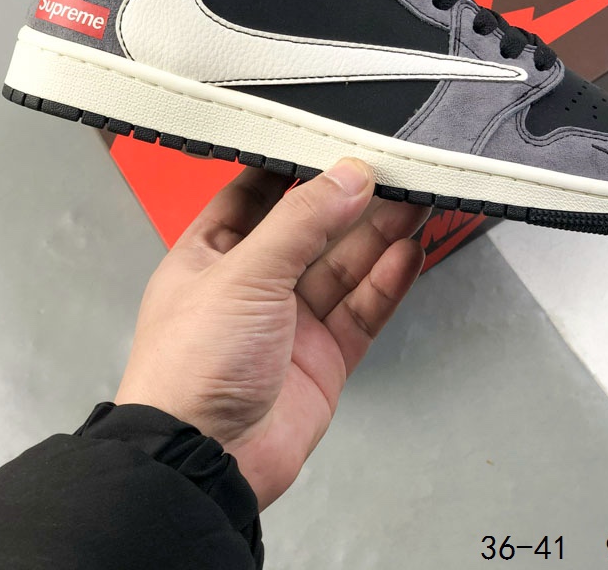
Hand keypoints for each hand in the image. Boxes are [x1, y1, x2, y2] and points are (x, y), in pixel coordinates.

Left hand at [115, 158, 427, 508]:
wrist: (204, 463)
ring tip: (415, 202)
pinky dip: (388, 282)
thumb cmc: (191, 368)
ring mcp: (291, 322)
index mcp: (213, 254)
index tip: (335, 143)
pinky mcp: (325, 357)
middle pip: (312, 229)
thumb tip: (348, 176)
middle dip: (351, 201)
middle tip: (393, 171)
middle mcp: (253, 284)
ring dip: (380, 235)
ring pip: (345, 267)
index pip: (256, 194)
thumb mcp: (244, 274)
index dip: (295, 167)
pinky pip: (362, 310)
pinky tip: (409, 253)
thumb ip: (301, 221)